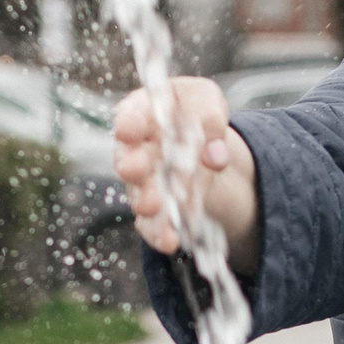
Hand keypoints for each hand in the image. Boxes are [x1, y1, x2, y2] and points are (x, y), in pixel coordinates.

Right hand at [112, 78, 261, 273]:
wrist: (202, 146)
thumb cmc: (196, 112)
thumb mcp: (208, 102)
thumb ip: (210, 117)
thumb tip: (215, 155)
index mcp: (143, 113)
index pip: (130, 116)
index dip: (128, 123)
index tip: (129, 130)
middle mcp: (135, 150)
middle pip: (129, 159)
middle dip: (133, 165)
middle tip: (134, 170)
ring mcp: (142, 183)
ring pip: (140, 196)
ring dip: (147, 202)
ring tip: (154, 207)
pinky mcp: (154, 211)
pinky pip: (151, 225)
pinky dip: (160, 234)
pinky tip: (170, 241)